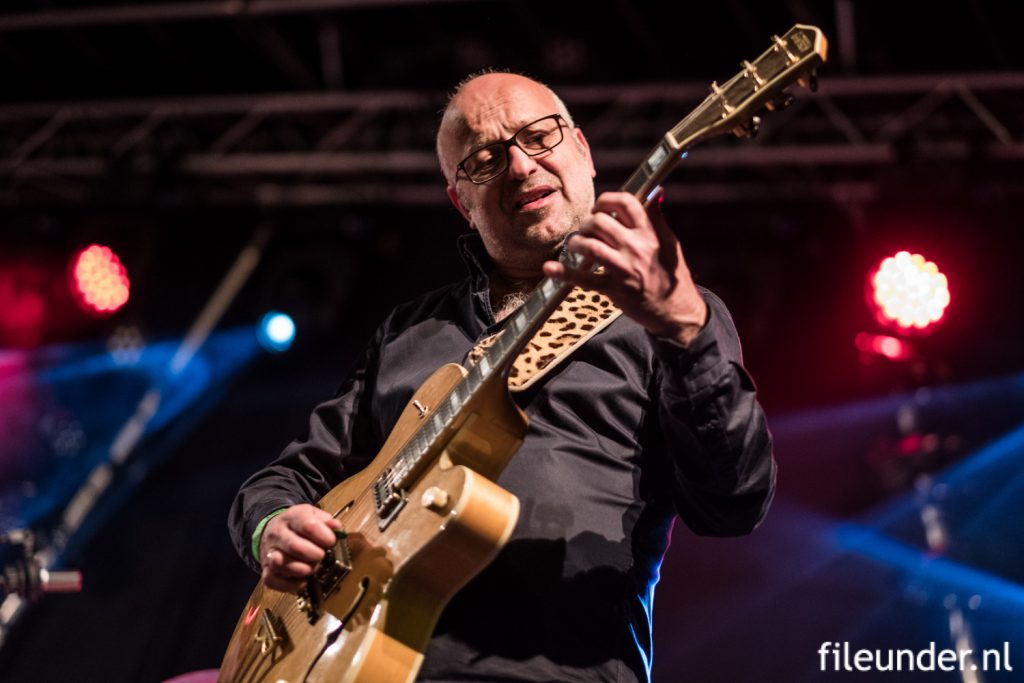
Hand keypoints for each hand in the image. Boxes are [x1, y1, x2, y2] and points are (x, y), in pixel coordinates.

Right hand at [259, 504, 341, 592]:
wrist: (272, 530)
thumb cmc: (298, 525)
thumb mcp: (313, 515)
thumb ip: (327, 521)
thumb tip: (337, 527)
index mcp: (292, 517)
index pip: (308, 526)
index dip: (324, 536)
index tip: (331, 542)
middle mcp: (277, 534)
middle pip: (295, 547)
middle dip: (314, 555)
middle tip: (321, 556)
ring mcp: (269, 552)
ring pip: (283, 564)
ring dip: (304, 570)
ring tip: (313, 567)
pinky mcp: (266, 570)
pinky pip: (273, 580)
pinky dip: (290, 585)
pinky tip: (303, 581)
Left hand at [542, 191, 707, 344]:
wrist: (676, 311)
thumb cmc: (671, 276)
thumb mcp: (670, 243)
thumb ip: (658, 219)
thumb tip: (655, 193)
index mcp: (650, 234)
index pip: (626, 203)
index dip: (607, 200)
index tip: (600, 207)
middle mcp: (636, 248)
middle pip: (601, 222)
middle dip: (587, 222)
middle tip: (586, 229)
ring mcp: (624, 270)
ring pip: (591, 246)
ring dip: (577, 242)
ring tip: (576, 245)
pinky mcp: (614, 290)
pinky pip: (584, 279)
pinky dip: (564, 274)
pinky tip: (550, 268)